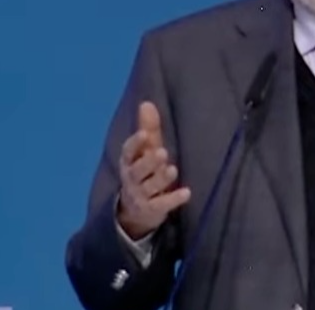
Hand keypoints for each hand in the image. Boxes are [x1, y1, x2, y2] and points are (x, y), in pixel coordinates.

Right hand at [116, 102, 190, 238]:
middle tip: (162, 152)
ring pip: (149, 187)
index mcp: (128, 161)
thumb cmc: (144, 172)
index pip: (128, 152)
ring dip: (160, 179)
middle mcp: (131, 179)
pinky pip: (161, 205)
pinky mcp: (151, 211)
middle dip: (148, 162)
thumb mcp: (145, 151)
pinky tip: (187, 193)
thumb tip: (146, 103)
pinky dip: (173, 199)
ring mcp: (140, 196)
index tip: (144, 133)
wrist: (134, 211)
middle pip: (137, 170)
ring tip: (173, 169)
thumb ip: (148, 128)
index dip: (135, 143)